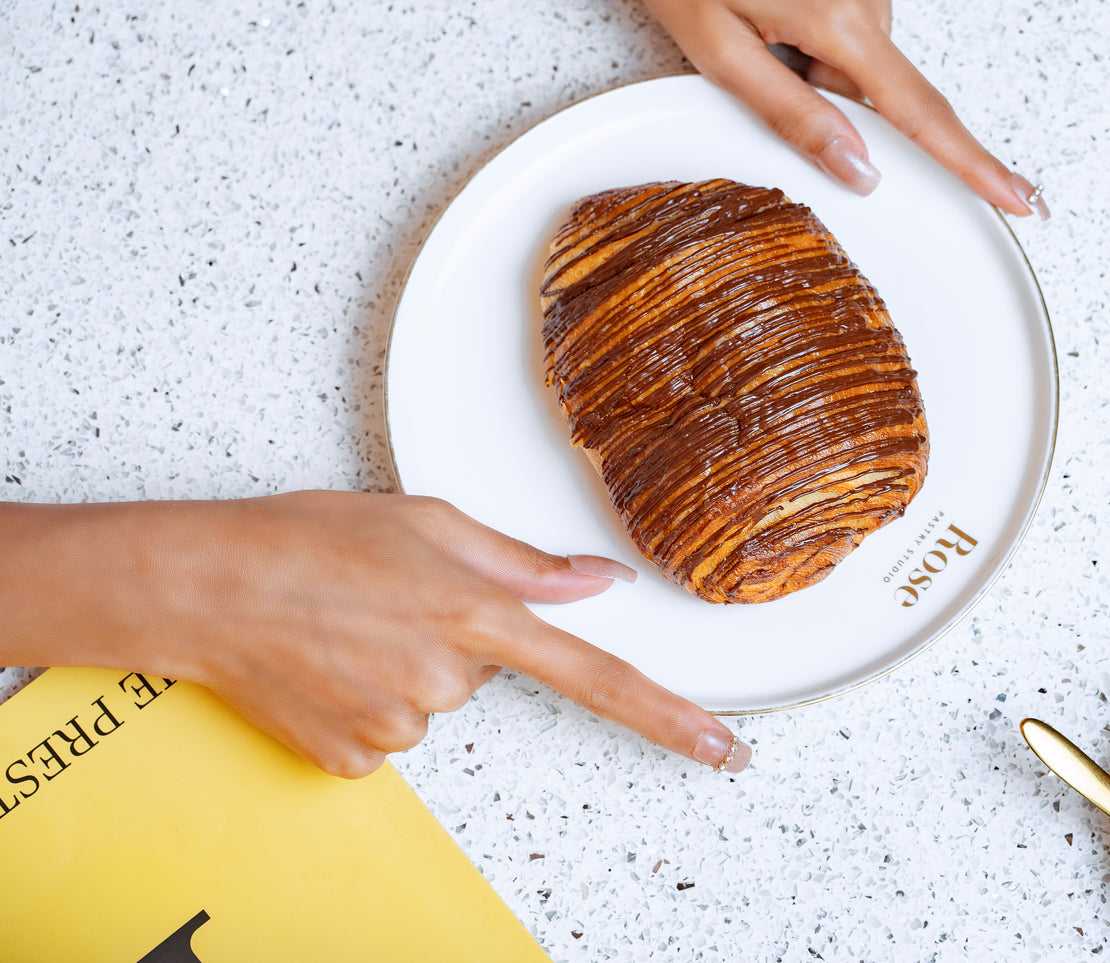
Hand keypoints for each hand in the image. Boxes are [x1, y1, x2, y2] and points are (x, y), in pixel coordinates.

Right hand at [0, 493, 751, 777]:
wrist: (205, 587)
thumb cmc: (310, 538)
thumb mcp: (428, 522)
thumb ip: (525, 563)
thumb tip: (602, 581)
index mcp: (478, 615)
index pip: (595, 677)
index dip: (666, 716)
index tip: (722, 748)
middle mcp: (448, 679)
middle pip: (485, 673)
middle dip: (452, 638)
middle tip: (388, 601)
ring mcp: (400, 726)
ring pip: (435, 703)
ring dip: (406, 668)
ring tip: (348, 626)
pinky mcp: (355, 761)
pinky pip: (388, 732)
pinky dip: (366, 701)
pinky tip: (328, 666)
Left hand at [644, 0, 1048, 216]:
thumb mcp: (721, 51)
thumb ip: (792, 114)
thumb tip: (857, 170)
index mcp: (840, 22)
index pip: (921, 114)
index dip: (972, 163)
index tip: (1017, 195)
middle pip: (879, 91)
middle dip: (827, 99)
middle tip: (760, 52)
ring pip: (857, 62)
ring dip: (812, 66)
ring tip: (755, 26)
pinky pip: (848, 30)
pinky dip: (813, 38)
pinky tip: (771, 12)